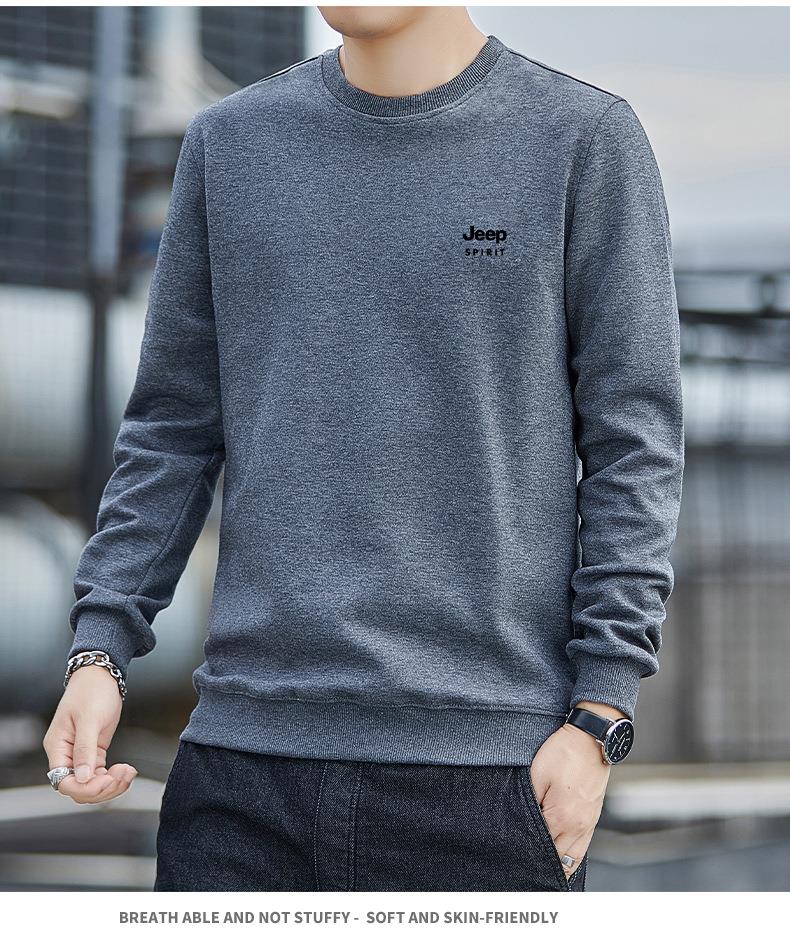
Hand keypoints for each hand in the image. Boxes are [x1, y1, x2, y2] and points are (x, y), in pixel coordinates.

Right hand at [42, 664, 137, 803]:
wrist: (102, 675)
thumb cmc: (92, 690)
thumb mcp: (90, 719)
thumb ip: (85, 749)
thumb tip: (83, 777)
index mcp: (57, 746)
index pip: (64, 781)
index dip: (85, 788)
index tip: (107, 780)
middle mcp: (66, 754)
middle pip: (79, 787)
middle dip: (102, 788)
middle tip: (123, 776)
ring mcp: (80, 754)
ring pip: (91, 784)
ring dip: (111, 784)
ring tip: (128, 773)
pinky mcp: (94, 751)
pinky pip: (100, 774)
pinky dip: (114, 777)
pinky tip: (127, 770)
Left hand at [529, 701, 622, 878]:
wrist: (592, 739)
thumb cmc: (563, 753)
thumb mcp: (536, 774)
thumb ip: (528, 802)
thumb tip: (521, 823)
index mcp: (561, 817)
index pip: (540, 849)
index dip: (525, 853)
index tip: (512, 856)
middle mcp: (578, 827)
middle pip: (557, 860)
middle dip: (540, 864)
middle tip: (522, 867)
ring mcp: (588, 824)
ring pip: (572, 860)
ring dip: (557, 866)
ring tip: (539, 869)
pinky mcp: (593, 818)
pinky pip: (582, 849)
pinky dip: (571, 858)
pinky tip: (560, 858)